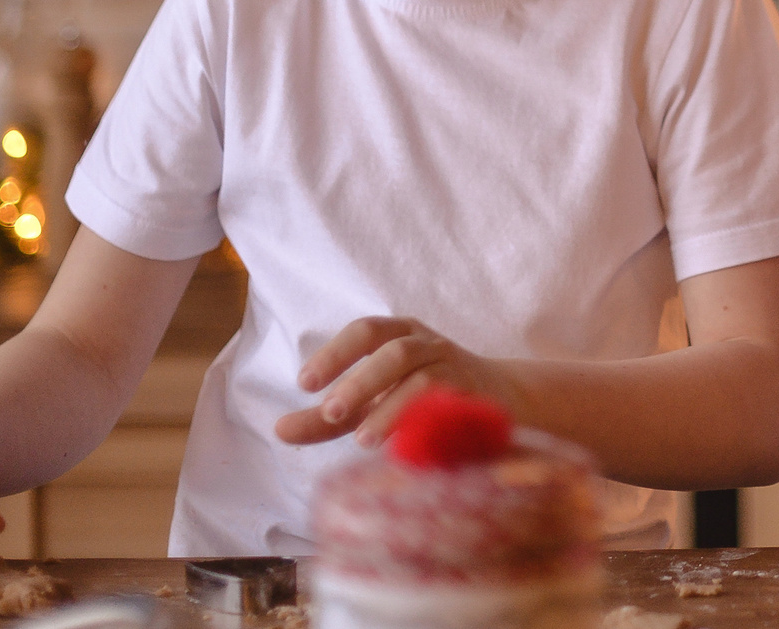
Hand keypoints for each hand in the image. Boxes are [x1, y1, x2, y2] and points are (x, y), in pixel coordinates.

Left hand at [274, 316, 521, 448]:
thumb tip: (279, 429)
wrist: (500, 399)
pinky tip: (406, 446)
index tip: (305, 383)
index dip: (335, 353)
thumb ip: (327, 418)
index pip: (365, 331)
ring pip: (423, 377)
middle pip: (394, 351)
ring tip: (364, 440)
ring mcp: (456, 368)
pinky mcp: (477, 397)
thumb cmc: (422, 399)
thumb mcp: (371, 403)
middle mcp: (428, 343)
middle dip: (361, 381)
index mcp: (400, 334)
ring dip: (391, 407)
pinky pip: (452, 406)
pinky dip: (426, 423)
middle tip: (331, 412)